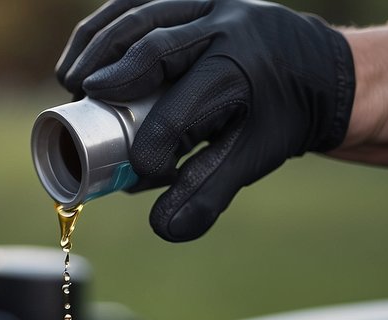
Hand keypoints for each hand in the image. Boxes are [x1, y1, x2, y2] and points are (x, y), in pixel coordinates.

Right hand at [56, 0, 354, 241]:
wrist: (318, 71)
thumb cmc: (278, 118)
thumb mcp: (252, 159)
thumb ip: (207, 194)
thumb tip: (162, 229)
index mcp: (241, 70)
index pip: (181, 112)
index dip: (149, 149)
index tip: (136, 176)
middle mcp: (227, 25)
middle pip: (154, 46)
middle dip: (109, 77)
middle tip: (75, 103)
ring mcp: (210, 2)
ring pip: (142, 13)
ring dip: (97, 44)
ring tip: (69, 79)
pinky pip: (141, 1)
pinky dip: (106, 24)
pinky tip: (84, 52)